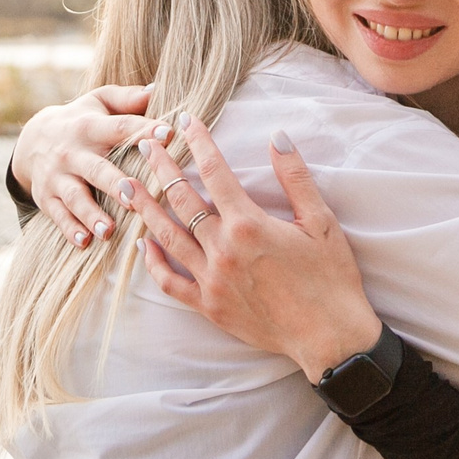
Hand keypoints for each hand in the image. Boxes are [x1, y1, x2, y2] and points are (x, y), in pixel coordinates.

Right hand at [11, 85, 165, 247]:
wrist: (32, 139)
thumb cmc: (82, 120)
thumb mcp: (99, 102)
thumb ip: (127, 98)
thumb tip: (159, 90)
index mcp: (90, 127)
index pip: (119, 127)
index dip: (142, 129)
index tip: (167, 134)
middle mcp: (72, 153)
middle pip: (95, 169)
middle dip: (113, 184)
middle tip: (134, 198)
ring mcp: (57, 177)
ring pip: (74, 197)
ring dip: (90, 215)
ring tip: (107, 231)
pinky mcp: (46, 197)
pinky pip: (57, 216)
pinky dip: (69, 230)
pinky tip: (84, 243)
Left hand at [121, 114, 382, 381]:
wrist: (329, 337)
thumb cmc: (331, 279)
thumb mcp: (322, 222)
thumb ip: (295, 178)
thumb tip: (278, 136)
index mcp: (249, 225)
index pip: (216, 172)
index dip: (199, 142)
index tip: (185, 121)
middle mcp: (223, 250)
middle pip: (182, 200)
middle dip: (161, 168)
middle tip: (143, 144)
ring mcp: (212, 280)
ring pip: (167, 237)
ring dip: (145, 208)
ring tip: (126, 185)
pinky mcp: (209, 307)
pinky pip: (171, 282)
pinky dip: (154, 262)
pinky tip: (144, 243)